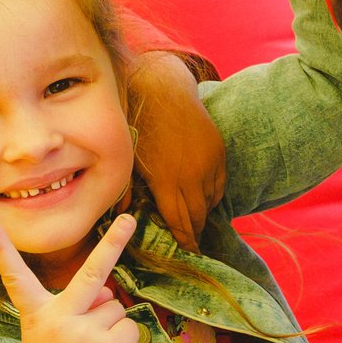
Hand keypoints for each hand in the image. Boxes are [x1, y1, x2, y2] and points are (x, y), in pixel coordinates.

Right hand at [0, 213, 141, 342]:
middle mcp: (59, 319)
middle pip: (92, 274)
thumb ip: (73, 310)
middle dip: (114, 241)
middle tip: (129, 219)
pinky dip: (124, 341)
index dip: (2, 250)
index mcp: (36, 317)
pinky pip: (129, 327)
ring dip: (110, 325)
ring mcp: (85, 332)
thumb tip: (110, 290)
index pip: (15, 278)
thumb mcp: (49, 340)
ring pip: (115, 307)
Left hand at [129, 54, 225, 247]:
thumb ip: (127, 190)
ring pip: (210, 202)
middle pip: (197, 216)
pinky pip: (220, 185)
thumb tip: (121, 217)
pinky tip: (203, 200)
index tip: (187, 253)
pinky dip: (212, 196)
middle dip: (194, 233)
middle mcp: (192, 176)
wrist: (164, 90)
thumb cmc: (139, 124)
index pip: (180, 222)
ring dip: (202, 214)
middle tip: (192, 246)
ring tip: (196, 224)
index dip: (184, 240)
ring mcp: (208, 164)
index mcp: (167, 181)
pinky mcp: (219, 152)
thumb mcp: (129, 159)